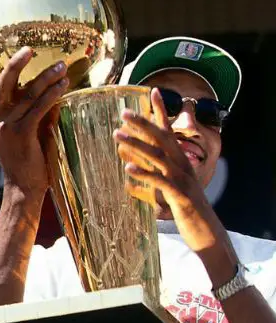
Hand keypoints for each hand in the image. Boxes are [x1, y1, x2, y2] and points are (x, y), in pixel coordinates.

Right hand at [0, 46, 69, 196]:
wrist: (23, 187)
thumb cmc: (25, 159)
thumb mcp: (20, 131)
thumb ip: (30, 110)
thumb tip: (49, 87)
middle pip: (1, 85)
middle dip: (14, 64)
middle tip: (27, 49)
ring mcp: (6, 128)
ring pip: (25, 94)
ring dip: (45, 77)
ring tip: (61, 65)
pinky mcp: (22, 135)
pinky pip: (39, 108)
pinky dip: (52, 94)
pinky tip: (64, 85)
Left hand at [115, 88, 227, 253]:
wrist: (206, 231)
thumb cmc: (184, 207)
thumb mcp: (165, 186)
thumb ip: (148, 172)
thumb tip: (126, 162)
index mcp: (180, 159)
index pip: (169, 130)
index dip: (161, 111)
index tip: (152, 91)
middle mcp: (182, 164)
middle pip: (162, 138)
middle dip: (143, 124)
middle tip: (123, 112)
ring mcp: (181, 179)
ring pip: (157, 157)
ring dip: (136, 145)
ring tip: (116, 137)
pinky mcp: (179, 195)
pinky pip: (160, 182)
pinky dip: (144, 174)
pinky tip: (127, 169)